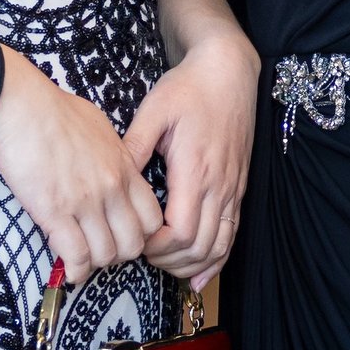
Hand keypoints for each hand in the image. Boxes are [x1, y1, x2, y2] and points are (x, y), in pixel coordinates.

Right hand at [0, 54, 164, 284]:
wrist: (22, 106)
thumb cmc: (56, 111)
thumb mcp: (101, 129)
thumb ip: (115, 156)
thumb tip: (115, 171)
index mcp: (125, 168)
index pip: (153, 218)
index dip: (142, 235)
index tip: (124, 235)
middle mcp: (111, 189)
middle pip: (134, 244)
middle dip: (120, 254)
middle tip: (102, 250)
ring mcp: (85, 202)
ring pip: (107, 255)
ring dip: (95, 263)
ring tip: (82, 258)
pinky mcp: (55, 212)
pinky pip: (76, 257)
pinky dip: (75, 271)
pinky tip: (69, 270)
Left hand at [123, 26, 258, 285]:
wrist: (229, 73)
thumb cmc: (190, 89)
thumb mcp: (154, 111)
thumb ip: (133, 148)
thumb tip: (111, 179)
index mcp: (195, 170)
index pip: (180, 231)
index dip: (157, 248)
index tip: (136, 243)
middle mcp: (219, 186)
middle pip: (199, 246)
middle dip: (169, 261)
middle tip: (143, 257)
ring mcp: (232, 189)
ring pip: (219, 246)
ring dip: (192, 265)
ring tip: (166, 268)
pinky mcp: (238, 189)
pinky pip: (232, 235)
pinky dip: (217, 260)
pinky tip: (199, 276)